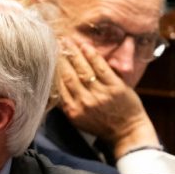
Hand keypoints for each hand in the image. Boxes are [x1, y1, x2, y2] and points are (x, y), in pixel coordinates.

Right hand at [56, 39, 159, 158]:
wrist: (127, 132)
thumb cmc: (102, 125)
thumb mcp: (78, 120)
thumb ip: (66, 104)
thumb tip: (53, 87)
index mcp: (72, 110)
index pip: (58, 86)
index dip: (52, 69)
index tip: (47, 56)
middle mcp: (84, 102)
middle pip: (68, 75)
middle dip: (60, 57)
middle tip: (54, 43)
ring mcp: (100, 94)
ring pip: (83, 70)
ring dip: (73, 53)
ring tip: (67, 41)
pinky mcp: (115, 88)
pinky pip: (101, 68)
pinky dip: (92, 56)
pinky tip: (85, 46)